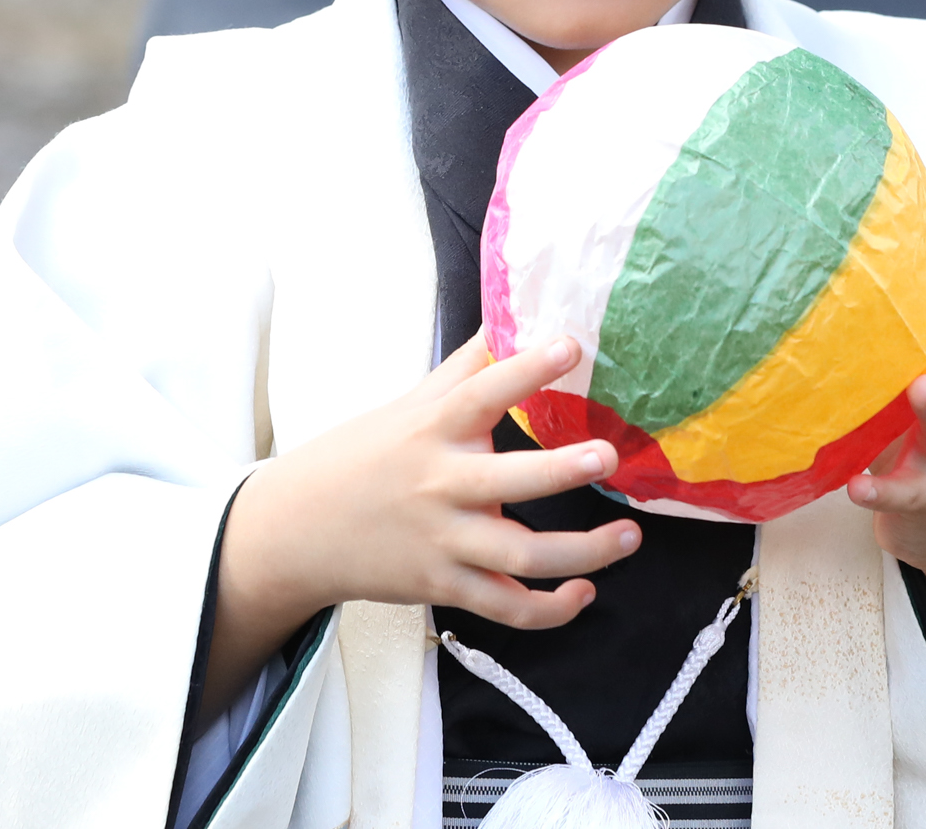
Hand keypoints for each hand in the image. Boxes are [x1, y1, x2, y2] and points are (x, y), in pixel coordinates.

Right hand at [203, 335, 640, 720]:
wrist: (297, 531)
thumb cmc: (362, 457)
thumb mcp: (409, 404)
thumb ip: (466, 368)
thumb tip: (510, 316)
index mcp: (432, 430)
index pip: (482, 391)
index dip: (526, 368)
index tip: (570, 345)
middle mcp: (439, 485)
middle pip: (507, 482)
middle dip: (560, 471)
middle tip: (607, 455)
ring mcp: (443, 541)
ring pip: (520, 557)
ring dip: (582, 552)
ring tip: (629, 535)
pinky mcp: (444, 586)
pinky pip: (506, 607)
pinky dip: (550, 609)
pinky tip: (584, 592)